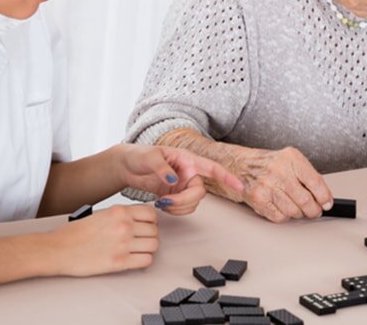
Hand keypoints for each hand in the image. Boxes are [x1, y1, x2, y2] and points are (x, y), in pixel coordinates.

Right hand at [47, 205, 158, 275]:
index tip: (146, 226)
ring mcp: (123, 244)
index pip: (151, 214)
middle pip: (154, 231)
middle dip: (149, 236)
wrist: (57, 249)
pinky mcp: (119, 262)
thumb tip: (138, 220)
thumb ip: (120, 216)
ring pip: (153, 245)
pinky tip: (134, 259)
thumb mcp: (100, 214)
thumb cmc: (73, 234)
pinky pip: (146, 260)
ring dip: (147, 248)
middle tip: (141, 240)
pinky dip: (143, 260)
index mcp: (118, 211)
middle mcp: (123, 226)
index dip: (151, 221)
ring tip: (137, 250)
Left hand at [117, 144, 244, 214]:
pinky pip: (183, 208)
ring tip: (161, 203)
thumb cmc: (138, 155)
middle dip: (185, 201)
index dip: (227, 177)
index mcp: (187, 159)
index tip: (240, 187)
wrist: (126, 166)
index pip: (212, 169)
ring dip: (178, 207)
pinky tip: (162, 205)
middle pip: (200, 193)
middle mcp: (189, 173)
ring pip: (192, 203)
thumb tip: (173, 180)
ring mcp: (183, 185)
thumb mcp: (149, 157)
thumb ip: (162, 168)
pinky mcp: (176, 195)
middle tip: (166, 201)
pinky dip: (174, 210)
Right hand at [228, 147, 333, 222]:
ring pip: (293, 211)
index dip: (324, 197)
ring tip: (297, 208)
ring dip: (299, 214)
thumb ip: (308, 176)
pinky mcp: (258, 199)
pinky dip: (284, 216)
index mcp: (291, 158)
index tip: (327, 203)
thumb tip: (324, 197)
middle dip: (313, 210)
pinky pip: (279, 216)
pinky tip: (282, 207)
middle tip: (314, 210)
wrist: (240, 165)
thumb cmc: (269, 165)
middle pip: (305, 200)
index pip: (315, 182)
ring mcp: (267, 185)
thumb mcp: (290, 161)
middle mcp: (278, 170)